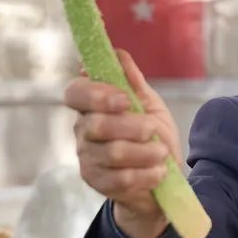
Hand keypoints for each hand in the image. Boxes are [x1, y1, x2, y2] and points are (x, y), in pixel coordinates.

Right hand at [65, 49, 182, 237]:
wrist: (161, 175)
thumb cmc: (151, 135)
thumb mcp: (148, 104)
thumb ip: (133, 80)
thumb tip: (118, 53)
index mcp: (91, 106)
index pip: (75, 93)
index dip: (97, 94)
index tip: (125, 100)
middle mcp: (82, 131)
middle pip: (97, 125)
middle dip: (133, 127)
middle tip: (153, 129)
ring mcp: (87, 159)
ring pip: (113, 153)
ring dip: (146, 152)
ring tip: (161, 153)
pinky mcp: (98, 184)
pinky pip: (121, 178)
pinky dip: (147, 174)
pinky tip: (159, 171)